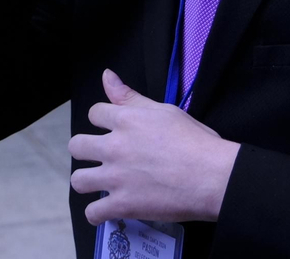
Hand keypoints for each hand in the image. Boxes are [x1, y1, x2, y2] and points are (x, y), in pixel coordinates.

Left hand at [69, 70, 239, 224]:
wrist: (212, 176)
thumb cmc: (197, 142)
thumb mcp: (165, 111)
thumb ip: (131, 97)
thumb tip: (107, 75)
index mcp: (126, 120)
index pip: (94, 113)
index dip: (102, 121)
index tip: (111, 130)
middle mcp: (114, 146)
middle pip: (77, 145)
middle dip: (85, 150)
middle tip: (100, 157)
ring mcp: (116, 177)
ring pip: (78, 180)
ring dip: (87, 182)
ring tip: (100, 184)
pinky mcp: (122, 204)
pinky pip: (93, 212)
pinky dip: (97, 214)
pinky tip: (106, 211)